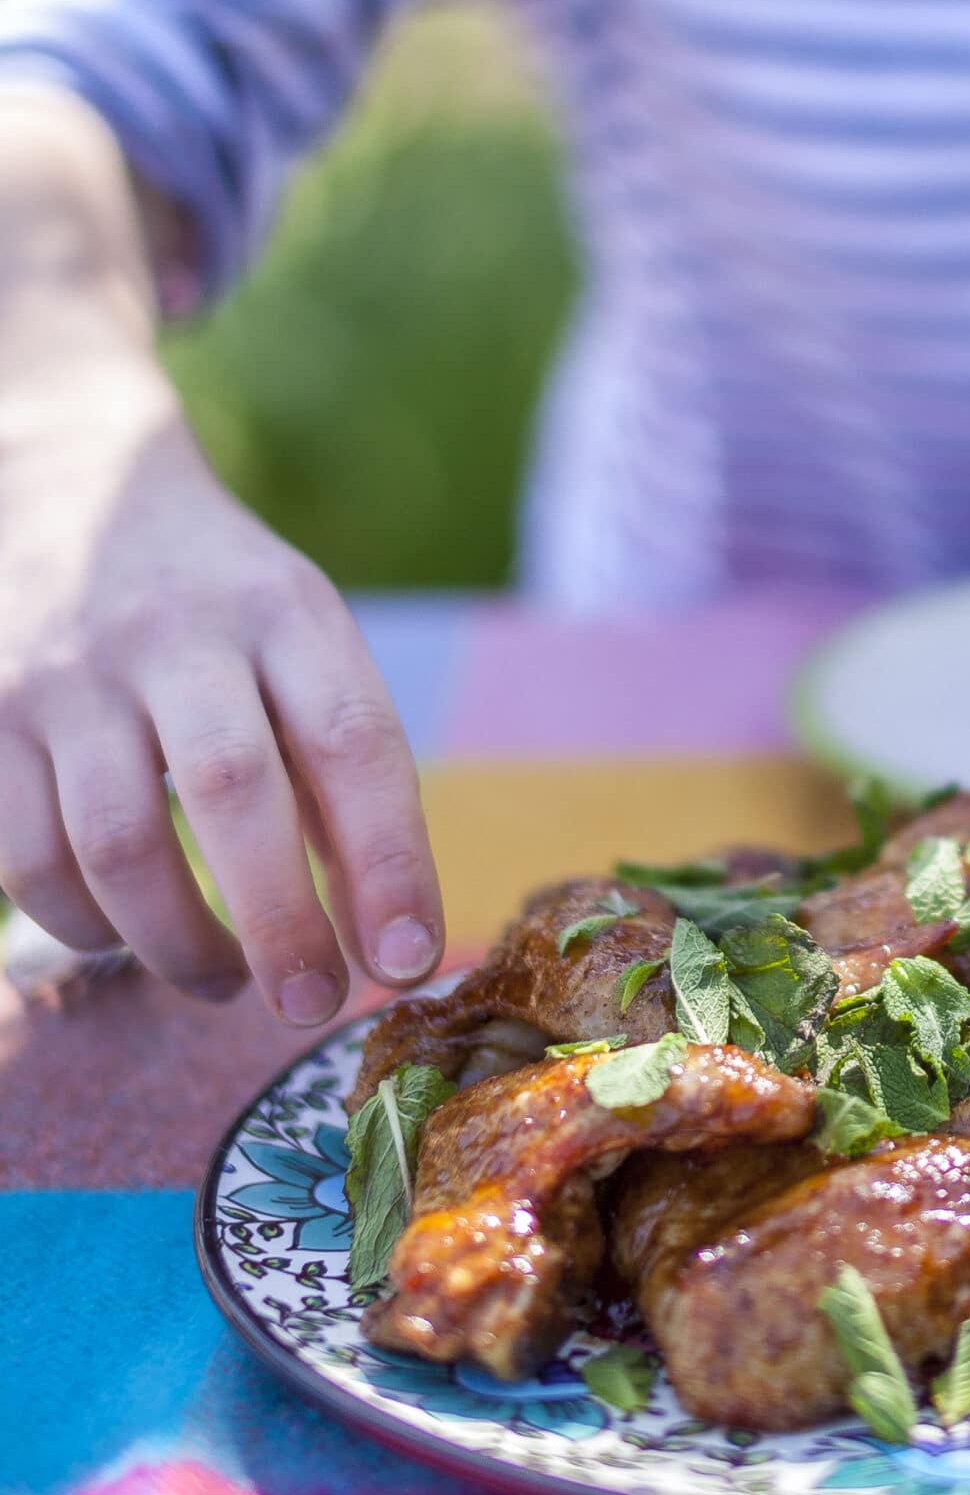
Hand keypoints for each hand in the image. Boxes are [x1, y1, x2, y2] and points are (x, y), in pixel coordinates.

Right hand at [0, 363, 443, 1023]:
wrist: (63, 488)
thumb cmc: (225, 609)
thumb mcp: (305, 649)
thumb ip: (343, 778)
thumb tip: (388, 939)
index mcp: (286, 615)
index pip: (353, 743)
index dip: (387, 862)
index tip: (407, 961)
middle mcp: (175, 636)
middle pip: (231, 791)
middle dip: (278, 922)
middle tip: (310, 1006)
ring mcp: (66, 675)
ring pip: (116, 841)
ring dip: (177, 942)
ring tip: (227, 981)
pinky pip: (27, 856)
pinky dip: (83, 924)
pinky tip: (125, 936)